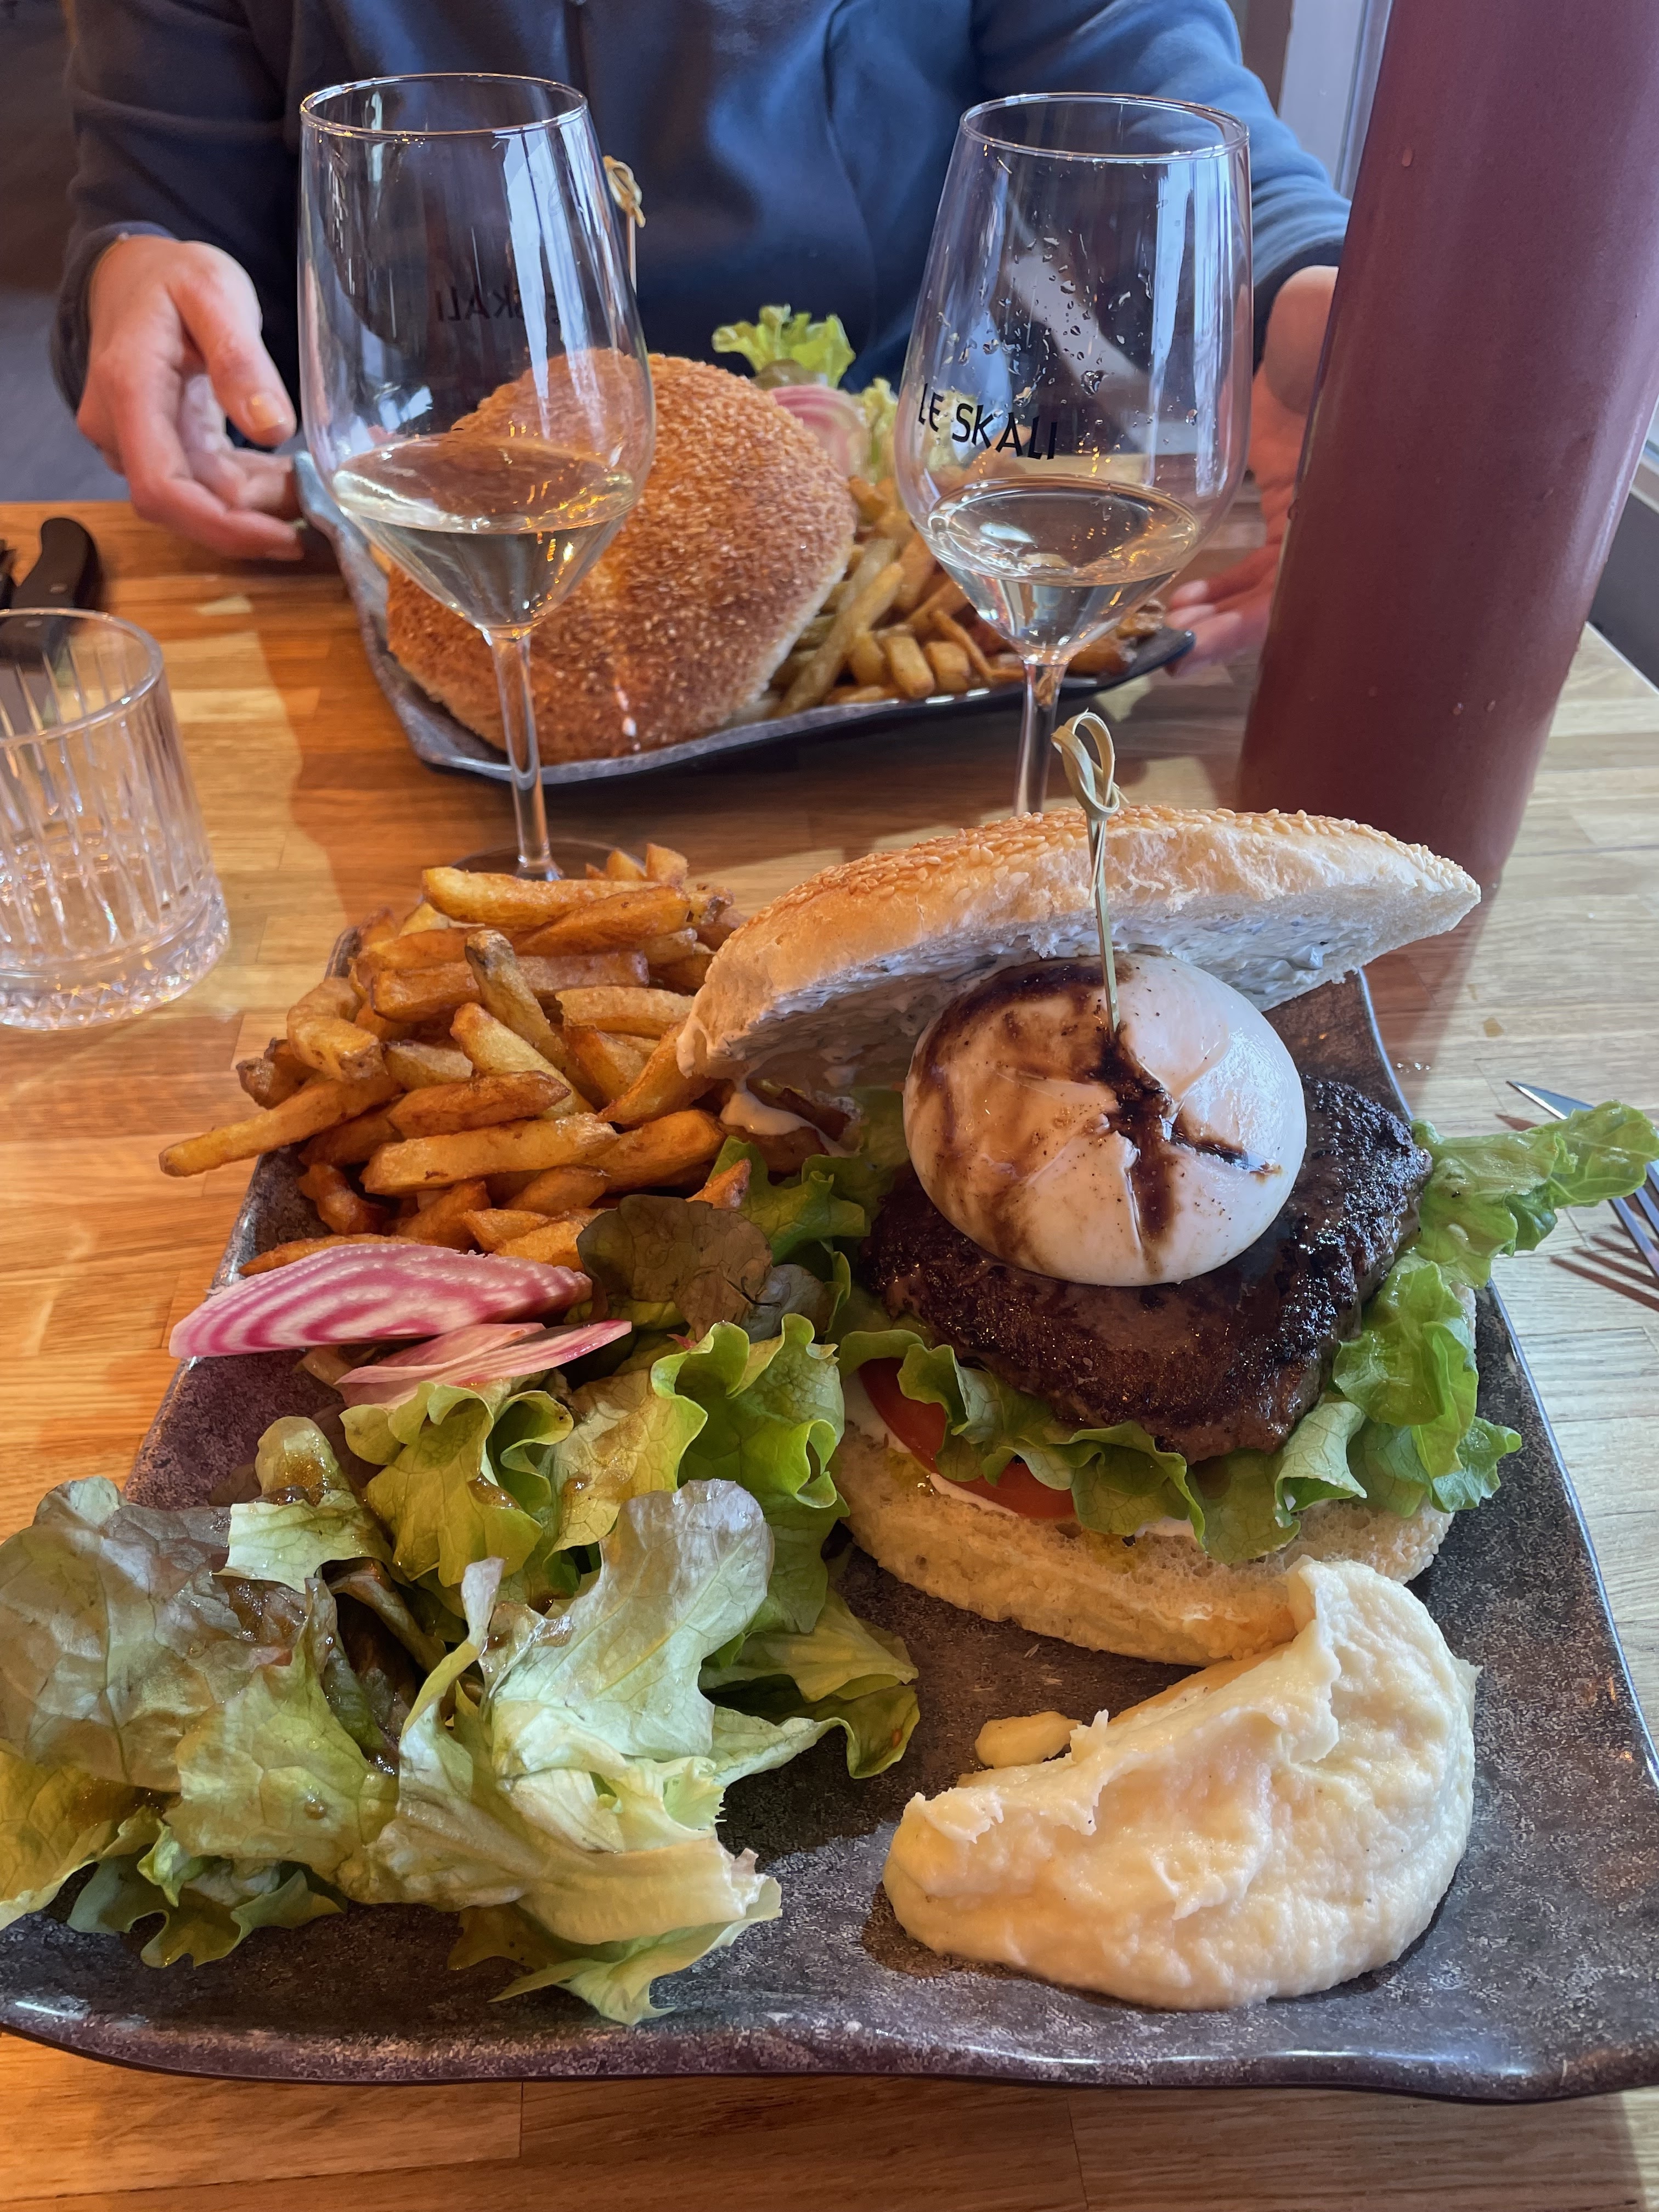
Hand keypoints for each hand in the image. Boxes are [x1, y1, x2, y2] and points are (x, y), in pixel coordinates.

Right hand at [77, 237, 302, 560]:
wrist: (134, 271)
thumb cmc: (174, 274)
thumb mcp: (216, 293)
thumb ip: (241, 359)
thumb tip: (272, 427)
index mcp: (128, 388)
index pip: (162, 488)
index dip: (222, 528)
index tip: (285, 539)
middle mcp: (118, 426)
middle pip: (183, 505)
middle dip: (252, 520)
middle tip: (319, 508)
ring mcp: (131, 441)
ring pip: (198, 499)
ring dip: (257, 505)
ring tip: (310, 486)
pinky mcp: (155, 446)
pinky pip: (203, 483)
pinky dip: (248, 488)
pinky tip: (285, 478)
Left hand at [1166, 263, 1337, 671]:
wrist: (1331, 302)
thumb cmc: (1351, 325)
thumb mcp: (1353, 361)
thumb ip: (1342, 405)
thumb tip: (1322, 446)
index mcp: (1368, 497)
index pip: (1314, 583)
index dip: (1255, 621)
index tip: (1200, 643)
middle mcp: (1347, 516)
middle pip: (1289, 598)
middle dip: (1229, 631)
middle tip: (1176, 652)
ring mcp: (1314, 511)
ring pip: (1269, 585)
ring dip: (1220, 614)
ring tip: (1172, 631)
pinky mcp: (1287, 499)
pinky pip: (1258, 560)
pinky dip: (1222, 586)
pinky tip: (1184, 603)